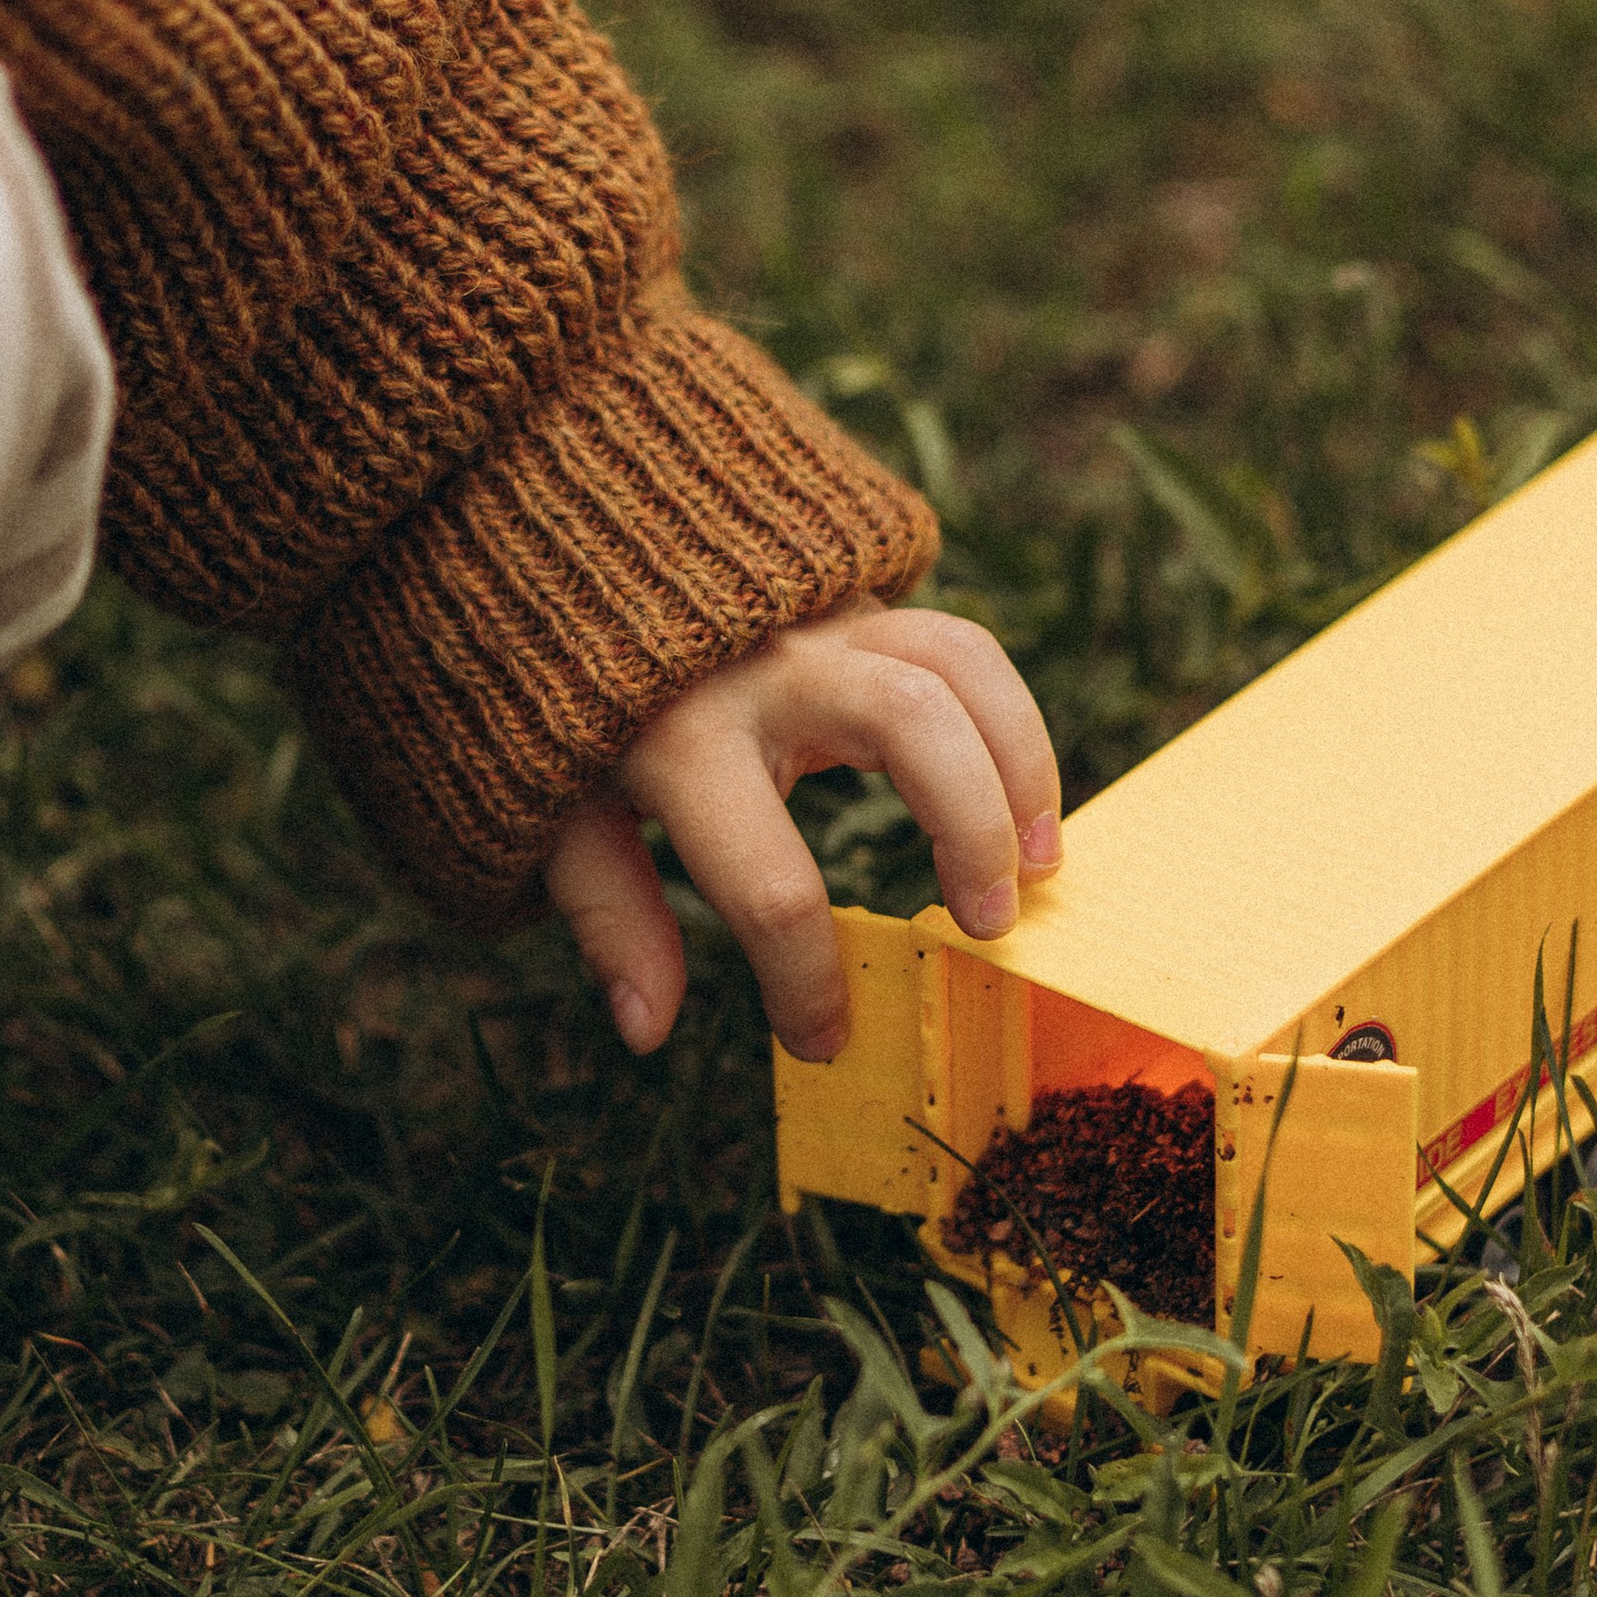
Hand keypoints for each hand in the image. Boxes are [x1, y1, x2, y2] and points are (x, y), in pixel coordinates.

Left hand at [543, 600, 1060, 1065]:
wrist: (568, 556)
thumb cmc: (568, 714)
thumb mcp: (557, 812)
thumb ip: (609, 914)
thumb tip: (647, 1029)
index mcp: (678, 743)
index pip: (770, 887)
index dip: (807, 982)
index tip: (824, 1039)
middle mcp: (763, 670)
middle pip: (910, 724)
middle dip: (971, 830)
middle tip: (991, 925)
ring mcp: (818, 621)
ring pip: (957, 665)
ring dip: (1019, 765)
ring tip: (1039, 862)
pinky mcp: (857, 598)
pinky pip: (959, 644)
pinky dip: (1008, 718)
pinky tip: (1018, 794)